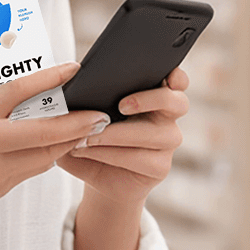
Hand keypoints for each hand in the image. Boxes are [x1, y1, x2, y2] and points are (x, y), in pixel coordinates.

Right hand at [0, 63, 111, 227]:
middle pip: (42, 131)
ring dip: (69, 142)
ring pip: (45, 155)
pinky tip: (62, 146)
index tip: (75, 68)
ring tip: (90, 128)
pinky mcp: (0, 189)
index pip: (18, 90)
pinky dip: (50, 156)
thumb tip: (34, 94)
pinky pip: (34, 169)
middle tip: (101, 115)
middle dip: (77, 123)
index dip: (50, 78)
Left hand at [57, 66, 188, 207]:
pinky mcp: (160, 166)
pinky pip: (141, 158)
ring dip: (119, 133)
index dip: (177, 76)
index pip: (178, 81)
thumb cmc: (92, 136)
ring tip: (89, 135)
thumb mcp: (86, 113)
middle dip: (150, 99)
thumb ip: (86, 96)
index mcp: (155, 96)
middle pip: (177, 102)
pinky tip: (88, 150)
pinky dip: (111, 153)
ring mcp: (166, 143)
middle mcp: (167, 117)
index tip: (166, 74)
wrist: (96, 174)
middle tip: (121, 105)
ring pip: (156, 134)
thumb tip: (72, 81)